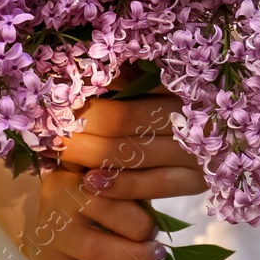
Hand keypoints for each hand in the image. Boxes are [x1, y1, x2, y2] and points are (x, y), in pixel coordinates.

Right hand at [0, 91, 207, 259]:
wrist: (23, 206)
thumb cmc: (73, 176)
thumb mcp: (91, 154)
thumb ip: (120, 150)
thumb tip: (169, 137)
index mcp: (69, 160)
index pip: (111, 176)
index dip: (139, 188)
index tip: (160, 194)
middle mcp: (53, 198)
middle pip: (109, 213)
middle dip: (143, 228)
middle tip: (157, 234)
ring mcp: (47, 237)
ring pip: (98, 250)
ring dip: (136, 257)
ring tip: (155, 256)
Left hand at [55, 92, 207, 200]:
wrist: (207, 139)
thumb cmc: (165, 104)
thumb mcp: (147, 81)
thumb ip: (119, 77)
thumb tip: (77, 73)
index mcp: (175, 80)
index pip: (123, 81)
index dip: (88, 96)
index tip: (58, 101)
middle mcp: (189, 112)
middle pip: (123, 119)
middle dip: (82, 126)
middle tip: (52, 128)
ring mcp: (195, 149)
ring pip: (134, 153)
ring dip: (91, 155)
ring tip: (62, 152)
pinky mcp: (196, 180)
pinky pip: (155, 185)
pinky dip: (121, 185)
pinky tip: (91, 182)